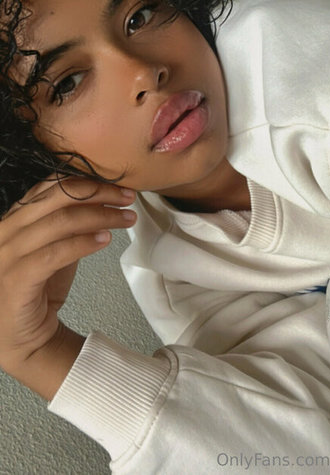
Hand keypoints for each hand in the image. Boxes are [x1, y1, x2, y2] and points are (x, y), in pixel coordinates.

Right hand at [0, 176, 136, 397]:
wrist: (21, 338)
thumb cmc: (39, 289)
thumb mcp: (56, 247)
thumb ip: (69, 223)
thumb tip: (103, 199)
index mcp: (14, 218)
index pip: (51, 186)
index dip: (87, 181)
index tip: (118, 186)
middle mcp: (5, 231)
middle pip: (57, 198)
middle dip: (98, 194)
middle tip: (127, 197)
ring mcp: (6, 255)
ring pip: (59, 222)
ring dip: (100, 216)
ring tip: (126, 218)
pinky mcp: (16, 280)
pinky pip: (54, 254)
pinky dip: (83, 243)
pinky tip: (105, 240)